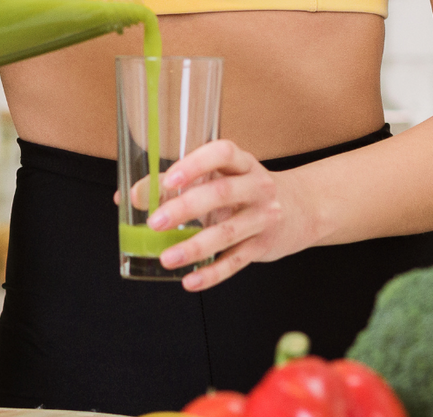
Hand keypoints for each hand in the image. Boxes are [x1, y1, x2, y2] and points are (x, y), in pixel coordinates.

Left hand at [144, 139, 320, 290]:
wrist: (301, 209)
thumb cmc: (246, 190)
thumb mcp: (222, 178)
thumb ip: (178, 184)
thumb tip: (131, 196)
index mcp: (242, 163)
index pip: (223, 153)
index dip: (196, 164)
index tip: (169, 178)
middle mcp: (257, 186)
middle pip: (222, 193)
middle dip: (185, 208)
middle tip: (155, 222)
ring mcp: (263, 217)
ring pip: (228, 232)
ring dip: (194, 246)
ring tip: (166, 257)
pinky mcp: (263, 245)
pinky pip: (236, 261)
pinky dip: (212, 274)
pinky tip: (190, 280)